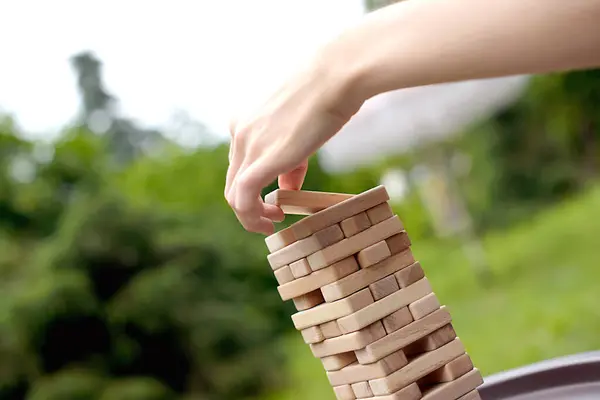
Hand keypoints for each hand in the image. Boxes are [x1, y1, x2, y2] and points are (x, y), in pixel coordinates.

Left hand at [225, 60, 361, 234]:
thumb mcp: (302, 127)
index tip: (277, 195)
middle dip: (251, 204)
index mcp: (244, 119)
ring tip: (272, 223)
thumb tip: (286, 189)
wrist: (336, 75)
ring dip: (250, 216)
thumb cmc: (328, 92)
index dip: (256, 184)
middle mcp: (238, 131)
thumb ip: (290, 161)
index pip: (241, 162)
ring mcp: (247, 145)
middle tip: (274, 216)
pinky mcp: (260, 159)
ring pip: (234, 195)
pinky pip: (243, 199)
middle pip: (233, 180)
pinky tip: (272, 222)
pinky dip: (252, 217)